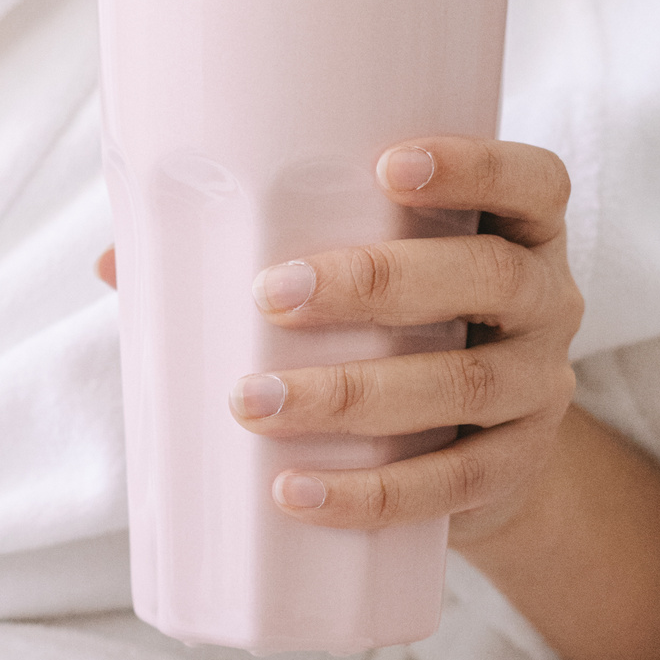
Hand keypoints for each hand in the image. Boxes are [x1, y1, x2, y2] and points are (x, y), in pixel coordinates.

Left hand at [227, 138, 580, 546]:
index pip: (532, 182)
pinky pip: (452, 483)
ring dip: (354, 394)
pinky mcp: (514, 471)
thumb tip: (111, 262)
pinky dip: (370, 493)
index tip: (387, 166)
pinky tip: (294, 492)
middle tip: (271, 297)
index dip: (473, 168)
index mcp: (519, 234)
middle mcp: (548, 302)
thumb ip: (260, 258)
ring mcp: (538, 389)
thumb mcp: (363, 290)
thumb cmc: (400, 339)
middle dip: (377, 283)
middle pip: (487, 278)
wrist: (481, 462)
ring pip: (464, 385)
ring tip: (255, 404)